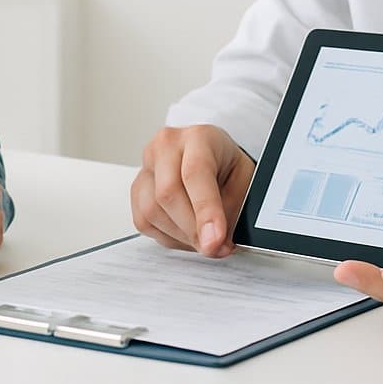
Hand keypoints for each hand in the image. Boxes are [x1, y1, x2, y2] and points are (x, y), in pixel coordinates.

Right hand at [131, 124, 254, 257]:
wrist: (215, 159)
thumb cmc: (228, 168)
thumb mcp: (244, 183)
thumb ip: (233, 211)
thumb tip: (218, 243)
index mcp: (199, 136)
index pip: (196, 172)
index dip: (205, 210)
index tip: (215, 240)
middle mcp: (167, 146)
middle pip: (167, 193)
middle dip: (192, 230)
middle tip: (214, 247)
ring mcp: (147, 165)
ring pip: (152, 211)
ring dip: (181, 236)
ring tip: (204, 237)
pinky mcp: (137, 188)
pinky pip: (144, 222)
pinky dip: (168, 237)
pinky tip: (186, 232)